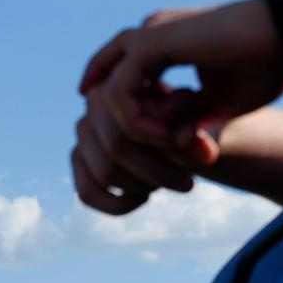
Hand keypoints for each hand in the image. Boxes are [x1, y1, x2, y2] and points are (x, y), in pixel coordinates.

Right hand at [72, 89, 201, 215]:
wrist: (189, 130)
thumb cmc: (199, 119)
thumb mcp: (205, 117)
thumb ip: (194, 122)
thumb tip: (184, 138)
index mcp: (122, 78)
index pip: (134, 121)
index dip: (167, 146)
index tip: (202, 157)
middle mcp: (94, 99)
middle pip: (118, 147)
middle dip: (158, 171)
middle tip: (188, 183)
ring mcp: (82, 129)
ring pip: (106, 172)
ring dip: (142, 185)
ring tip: (166, 185)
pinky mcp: (78, 157)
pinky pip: (87, 192)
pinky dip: (117, 204)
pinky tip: (143, 198)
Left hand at [80, 0, 282, 166]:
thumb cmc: (268, 63)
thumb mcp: (221, 104)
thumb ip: (192, 120)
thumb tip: (176, 145)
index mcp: (164, 42)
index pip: (121, 77)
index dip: (124, 113)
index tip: (144, 147)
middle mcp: (150, 34)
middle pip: (106, 84)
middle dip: (117, 125)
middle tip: (150, 157)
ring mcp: (148, 35)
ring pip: (109, 95)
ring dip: (133, 131)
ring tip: (170, 149)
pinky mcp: (152, 42)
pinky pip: (120, 94)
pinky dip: (137, 123)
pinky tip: (169, 139)